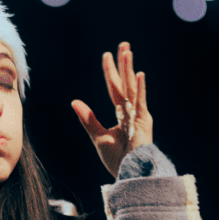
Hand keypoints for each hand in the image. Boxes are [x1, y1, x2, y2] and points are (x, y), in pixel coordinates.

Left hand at [71, 42, 152, 178]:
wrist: (129, 174)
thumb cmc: (116, 158)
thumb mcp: (98, 136)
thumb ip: (88, 119)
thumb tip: (74, 102)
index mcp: (121, 113)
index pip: (114, 88)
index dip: (111, 72)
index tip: (107, 55)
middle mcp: (131, 111)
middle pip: (125, 83)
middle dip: (123, 64)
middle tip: (123, 45)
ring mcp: (139, 115)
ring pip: (131, 88)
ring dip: (129, 69)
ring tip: (127, 52)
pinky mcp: (143, 123)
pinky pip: (140, 103)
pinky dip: (139, 89)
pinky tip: (139, 75)